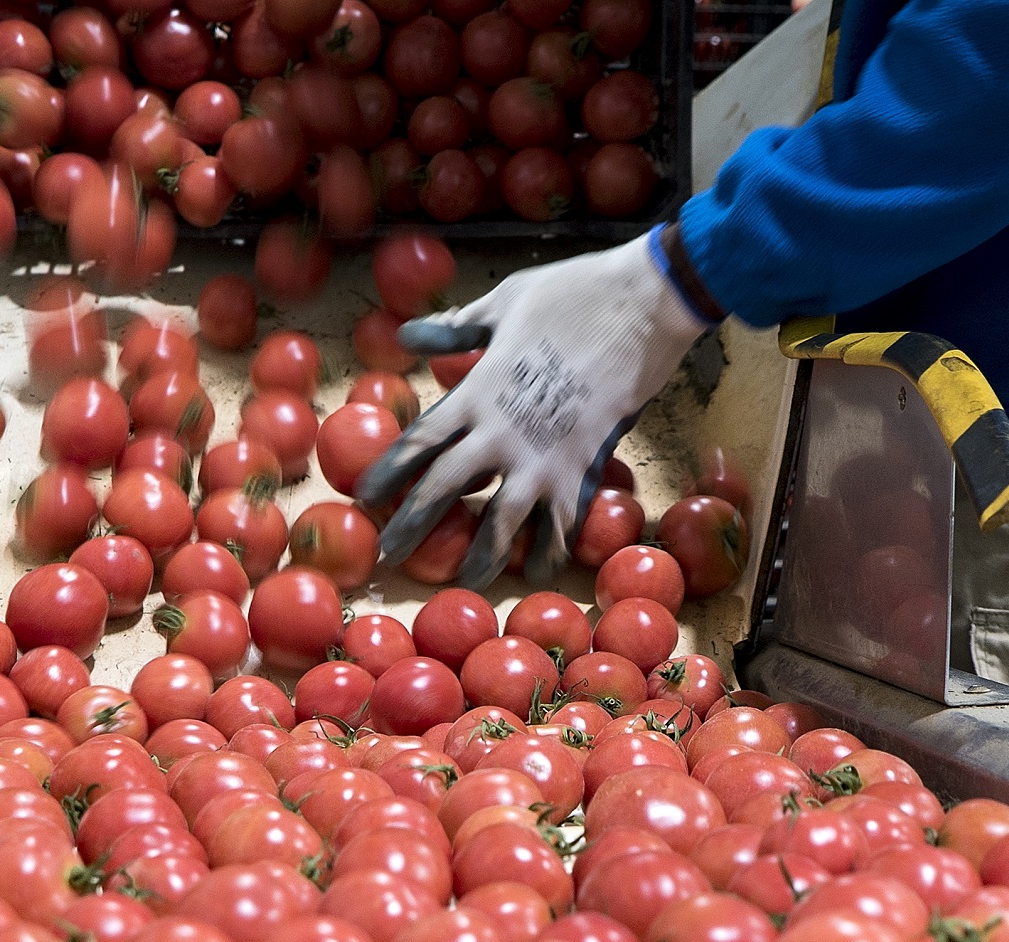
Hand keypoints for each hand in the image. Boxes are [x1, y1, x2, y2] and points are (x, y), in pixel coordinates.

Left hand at [357, 232, 715, 589]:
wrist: (643, 304)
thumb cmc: (572, 295)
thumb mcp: (502, 302)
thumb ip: (455, 328)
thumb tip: (407, 335)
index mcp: (476, 391)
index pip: (418, 441)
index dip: (388, 472)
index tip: (364, 496)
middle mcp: (501, 432)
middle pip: (442, 489)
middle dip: (411, 526)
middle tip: (388, 556)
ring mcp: (544, 457)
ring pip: (501, 522)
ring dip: (480, 556)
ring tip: (465, 580)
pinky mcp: (586, 468)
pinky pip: (562, 523)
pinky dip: (549, 550)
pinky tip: (538, 571)